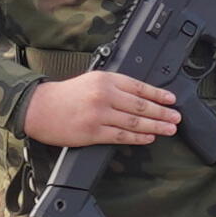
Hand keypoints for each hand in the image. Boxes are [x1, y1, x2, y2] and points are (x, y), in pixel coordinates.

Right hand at [23, 72, 181, 147]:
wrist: (39, 108)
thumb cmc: (65, 95)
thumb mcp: (91, 80)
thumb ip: (114, 86)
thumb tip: (142, 96)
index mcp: (105, 79)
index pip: (139, 86)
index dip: (159, 94)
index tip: (172, 100)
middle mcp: (104, 95)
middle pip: (141, 105)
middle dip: (162, 112)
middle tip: (176, 117)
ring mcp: (99, 115)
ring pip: (134, 122)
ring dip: (155, 126)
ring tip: (169, 129)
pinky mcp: (93, 132)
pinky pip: (121, 136)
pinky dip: (137, 138)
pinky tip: (149, 138)